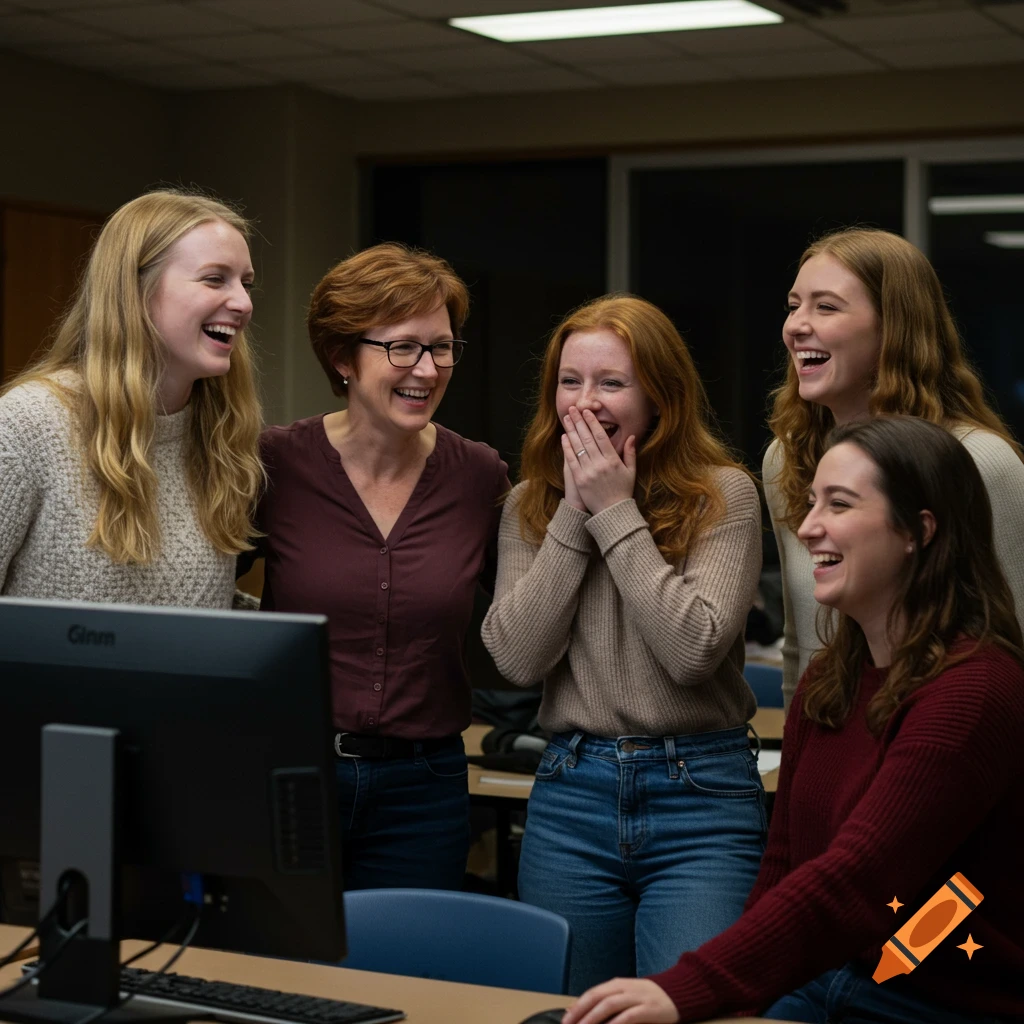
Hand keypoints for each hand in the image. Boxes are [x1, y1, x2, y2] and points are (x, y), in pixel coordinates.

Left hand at [561, 407, 635, 515]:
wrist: (612, 512)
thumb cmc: (623, 491)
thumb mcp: (631, 471)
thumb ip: (630, 453)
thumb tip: (631, 436)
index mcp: (613, 460)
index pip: (601, 436)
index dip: (593, 423)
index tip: (587, 412)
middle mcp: (600, 464)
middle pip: (587, 438)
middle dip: (579, 422)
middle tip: (572, 409)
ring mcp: (589, 471)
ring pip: (578, 446)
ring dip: (571, 430)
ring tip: (566, 418)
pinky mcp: (579, 479)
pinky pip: (572, 460)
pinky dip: (567, 447)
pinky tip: (564, 437)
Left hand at [562, 978, 679, 1023]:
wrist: (676, 992)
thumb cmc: (646, 998)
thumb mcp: (625, 995)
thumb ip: (606, 1001)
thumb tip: (579, 1011)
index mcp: (616, 984)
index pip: (592, 993)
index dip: (577, 1006)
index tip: (565, 1020)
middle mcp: (624, 988)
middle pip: (597, 997)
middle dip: (580, 1012)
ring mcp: (636, 997)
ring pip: (610, 1004)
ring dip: (594, 1018)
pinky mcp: (649, 1008)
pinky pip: (629, 1015)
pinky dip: (616, 1023)